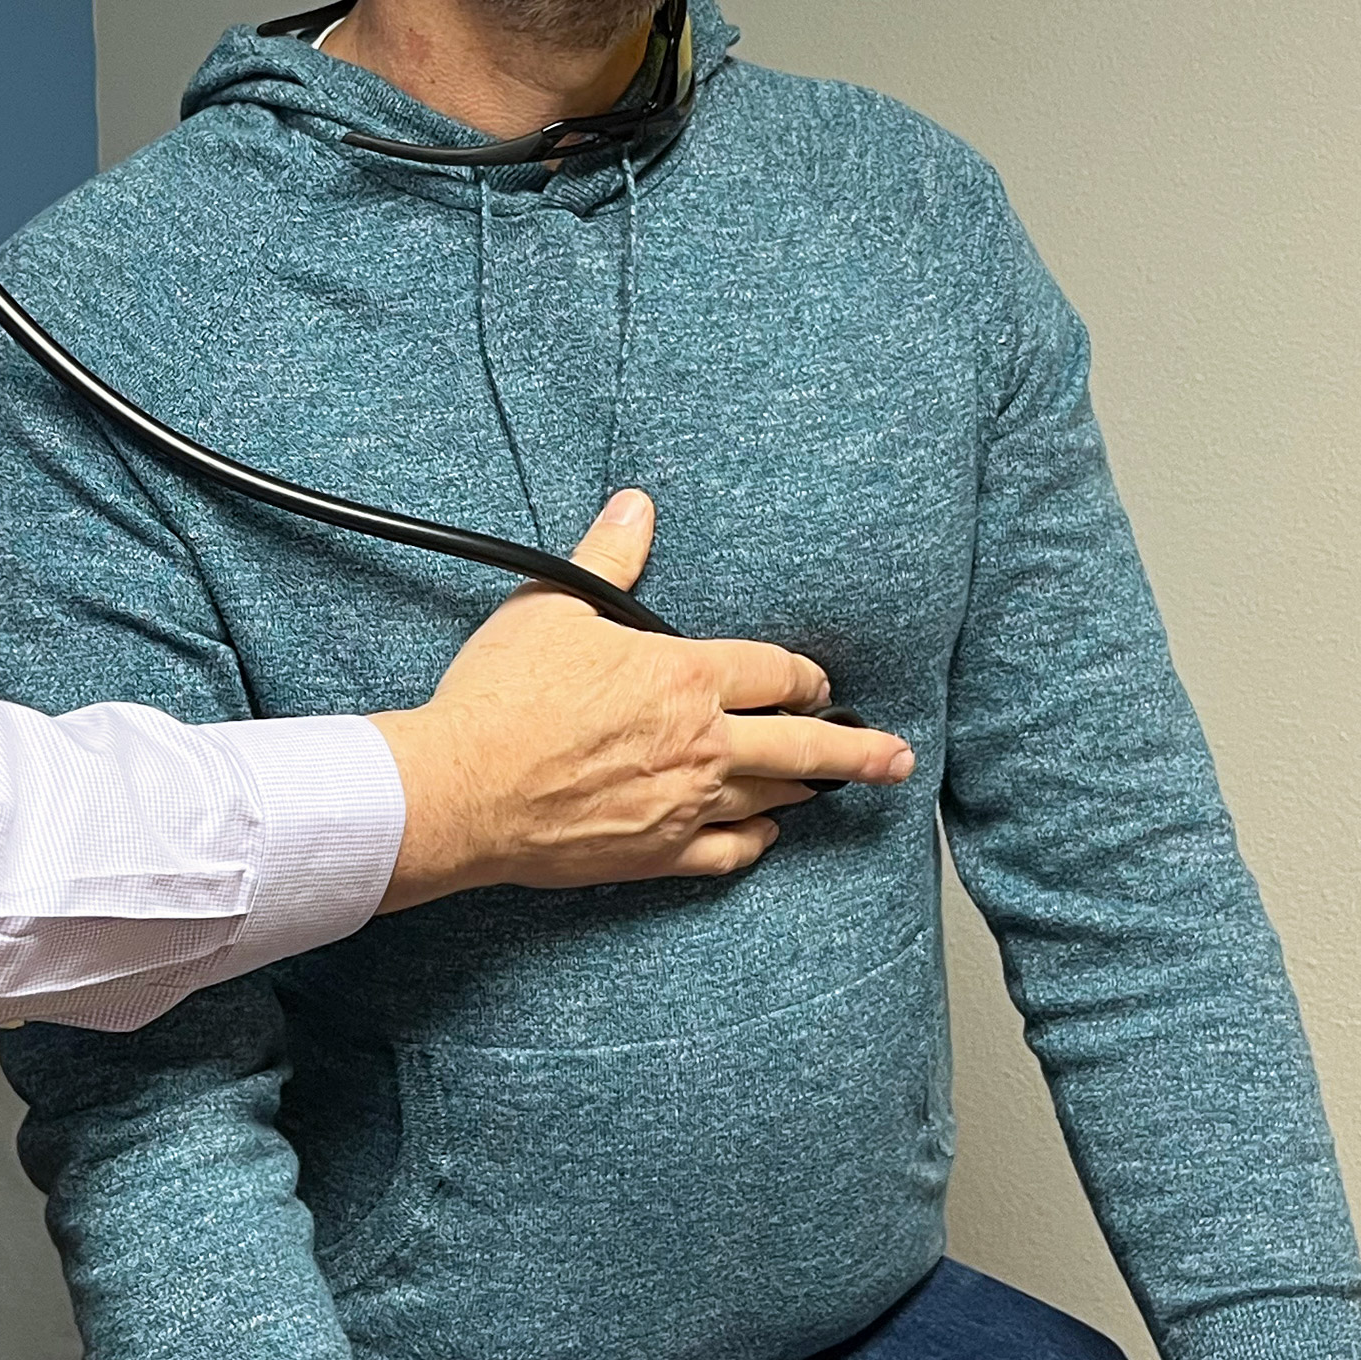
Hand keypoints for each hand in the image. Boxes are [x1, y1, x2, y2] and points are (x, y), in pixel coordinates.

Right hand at [369, 492, 914, 910]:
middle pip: (804, 747)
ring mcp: (686, 804)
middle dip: (859, 751)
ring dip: (808, 792)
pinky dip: (755, 843)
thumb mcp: (551, 608)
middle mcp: (702, 744)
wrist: (462, 789)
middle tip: (897, 758)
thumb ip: (608, 558)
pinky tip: (765, 837)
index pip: (774, 673)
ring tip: (834, 792)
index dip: (805, 676)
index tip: (820, 682)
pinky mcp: (657, 853)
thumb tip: (636, 506)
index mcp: (685, 677)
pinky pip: (728, 853)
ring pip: (772, 799)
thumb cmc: (503, 697)